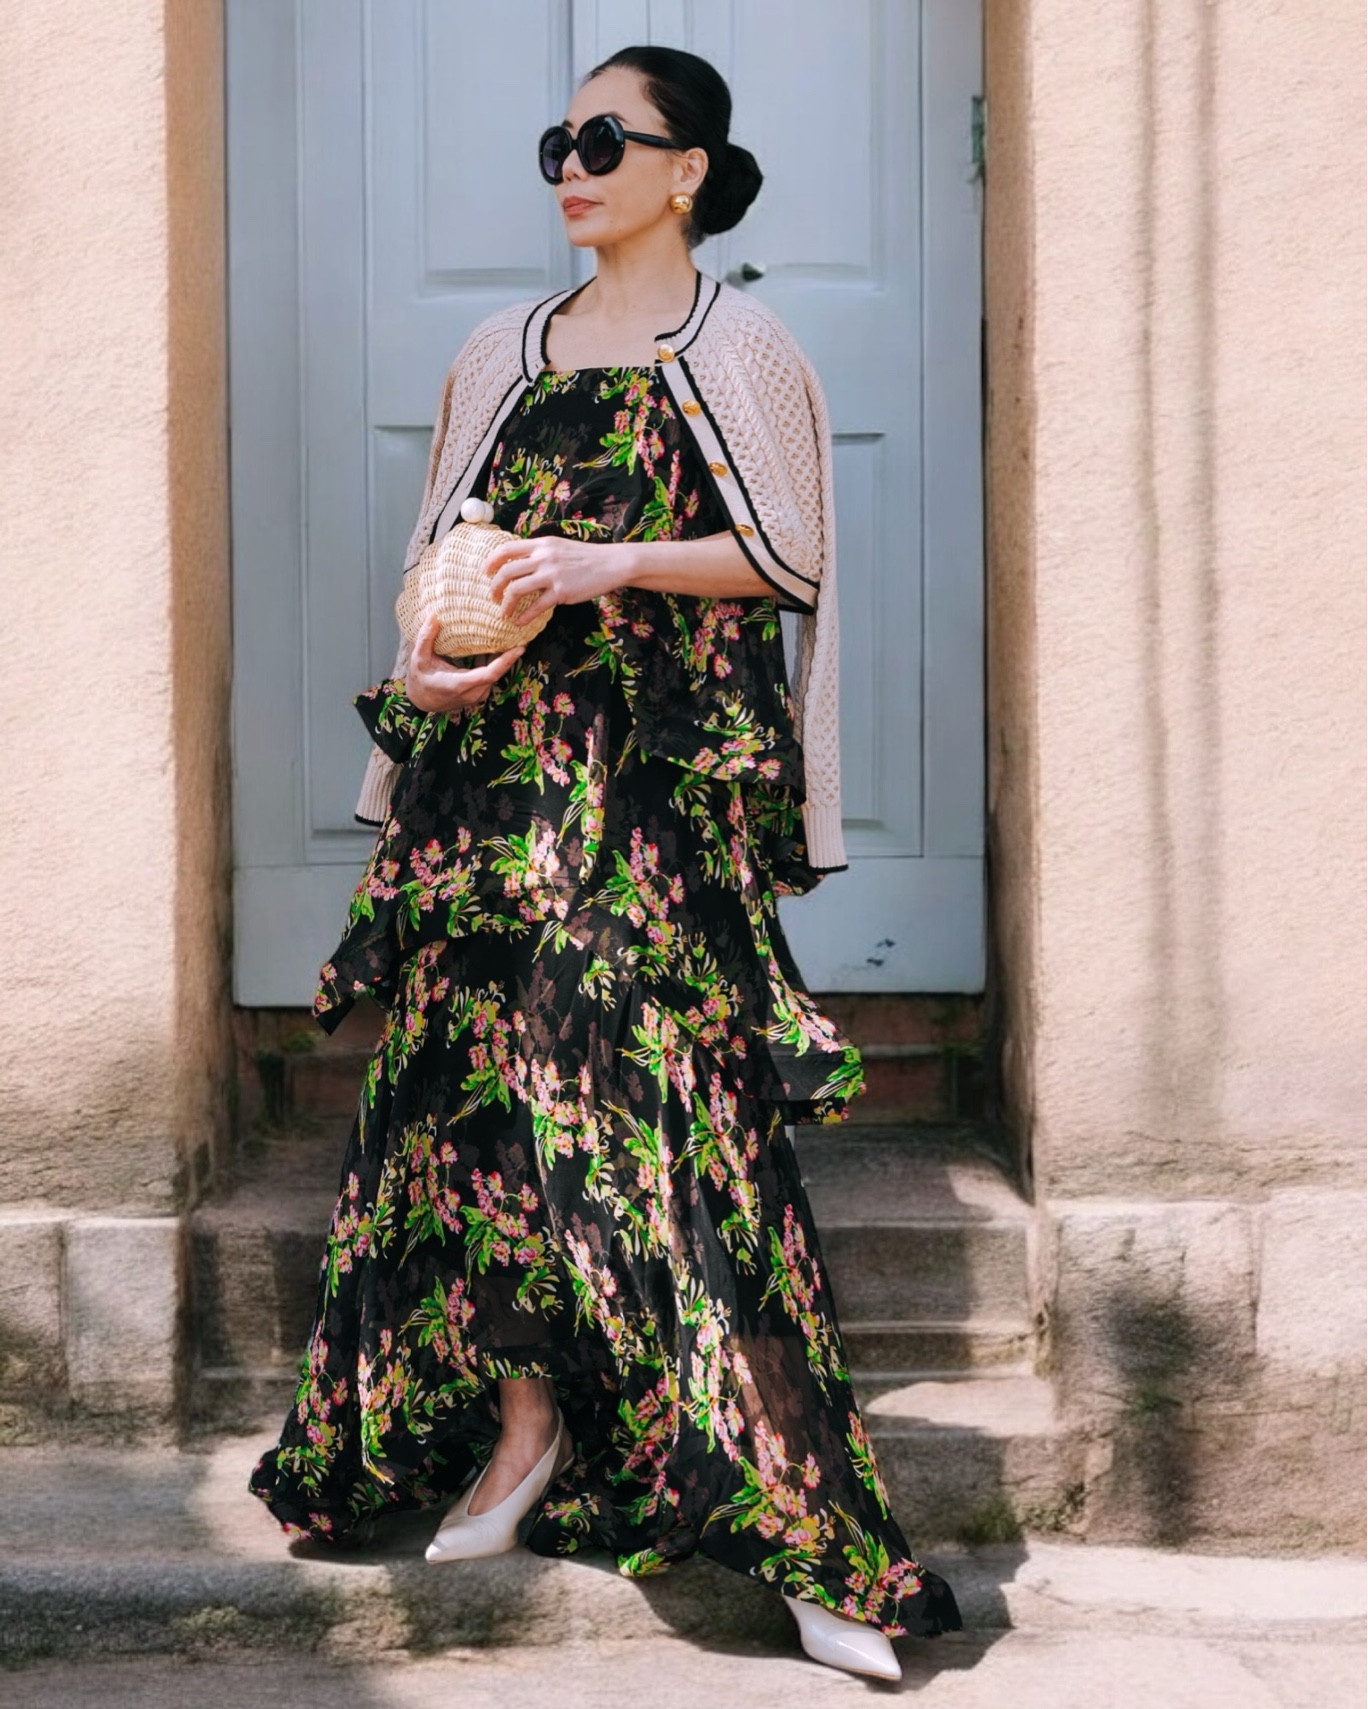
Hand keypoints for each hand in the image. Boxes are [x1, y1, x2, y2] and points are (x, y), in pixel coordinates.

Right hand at [405, 614, 524, 713]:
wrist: (421, 702)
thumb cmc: (420, 681)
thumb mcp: (418, 659)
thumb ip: (425, 638)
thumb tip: (433, 617)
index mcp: (460, 684)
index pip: (490, 673)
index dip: (506, 661)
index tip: (520, 647)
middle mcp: (472, 692)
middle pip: (497, 672)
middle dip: (509, 655)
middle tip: (519, 634)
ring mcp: (476, 694)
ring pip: (495, 674)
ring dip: (502, 658)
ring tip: (511, 637)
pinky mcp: (477, 693)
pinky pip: (490, 676)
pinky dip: (494, 662)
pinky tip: (496, 647)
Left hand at [482, 535, 631, 623]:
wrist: (610, 564)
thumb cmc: (584, 557)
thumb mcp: (558, 546)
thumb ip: (538, 552)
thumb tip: (517, 561)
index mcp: (541, 544)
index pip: (506, 549)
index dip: (491, 561)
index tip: (485, 572)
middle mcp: (543, 558)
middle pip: (506, 572)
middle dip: (494, 587)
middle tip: (492, 597)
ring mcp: (552, 575)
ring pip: (517, 590)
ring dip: (505, 604)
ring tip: (503, 613)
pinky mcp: (561, 592)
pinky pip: (536, 607)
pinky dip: (523, 616)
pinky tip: (519, 622)